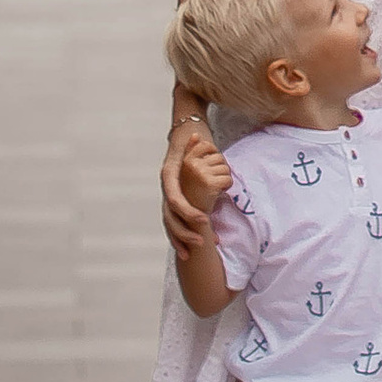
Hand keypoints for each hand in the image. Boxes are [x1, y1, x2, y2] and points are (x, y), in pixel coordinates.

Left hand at [161, 114, 230, 253]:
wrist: (188, 126)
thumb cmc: (197, 153)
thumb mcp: (200, 176)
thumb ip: (204, 191)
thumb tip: (215, 210)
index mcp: (172, 193)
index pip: (172, 221)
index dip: (179, 239)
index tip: (189, 255)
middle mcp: (166, 189)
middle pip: (168, 220)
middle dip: (181, 237)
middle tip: (196, 250)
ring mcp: (165, 181)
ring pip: (171, 210)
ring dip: (187, 225)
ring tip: (203, 234)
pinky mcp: (169, 171)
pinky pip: (175, 195)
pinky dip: (187, 208)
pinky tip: (201, 217)